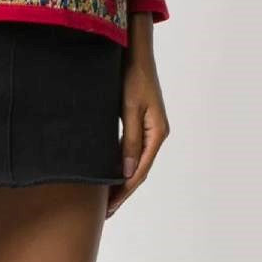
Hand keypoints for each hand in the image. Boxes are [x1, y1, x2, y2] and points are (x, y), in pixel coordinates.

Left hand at [106, 14, 169, 217]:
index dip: (124, 191)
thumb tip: (125, 174)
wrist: (135, 50)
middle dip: (122, 190)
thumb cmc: (132, 75)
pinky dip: (120, 161)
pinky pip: (130, 147)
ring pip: (134, 160)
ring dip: (120, 178)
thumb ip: (129, 140)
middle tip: (104, 211)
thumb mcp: (129, 108)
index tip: (109, 207)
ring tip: (104, 197)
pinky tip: (108, 169)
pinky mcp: (140, 119)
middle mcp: (156, 133)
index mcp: (157, 132)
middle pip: (138, 169)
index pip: (139, 170)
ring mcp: (149, 126)